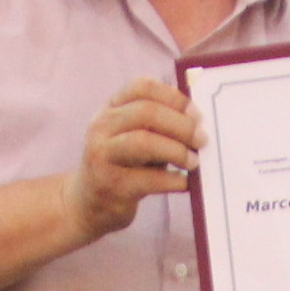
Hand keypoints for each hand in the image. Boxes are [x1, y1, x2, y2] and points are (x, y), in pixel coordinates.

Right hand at [65, 78, 202, 240]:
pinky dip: (173, 180)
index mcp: (111, 109)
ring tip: (194, 162)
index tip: (196, 112)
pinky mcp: (112, 185)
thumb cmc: (122, 166)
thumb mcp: (132, 137)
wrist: (87, 203)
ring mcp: (104, 156)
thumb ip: (157, 126)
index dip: (173, 97)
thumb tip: (198, 123)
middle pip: (146, 112)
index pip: (141, 87)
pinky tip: (185, 183)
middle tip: (202, 139)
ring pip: (144, 142)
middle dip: (181, 125)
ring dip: (177, 151)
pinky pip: (149, 179)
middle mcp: (102, 127)